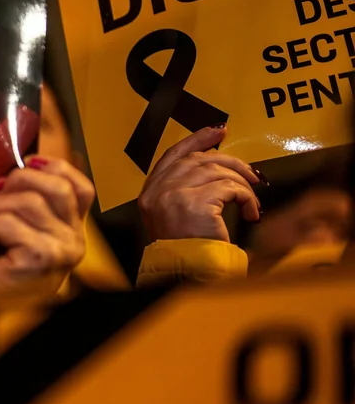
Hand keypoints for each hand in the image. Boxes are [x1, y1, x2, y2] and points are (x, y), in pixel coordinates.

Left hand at [0, 156, 92, 303]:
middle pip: (54, 185)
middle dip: (15, 182)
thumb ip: (24, 204)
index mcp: (73, 230)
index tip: (28, 162)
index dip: (56, 165)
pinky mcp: (42, 257)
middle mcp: (76, 239)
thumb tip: (9, 173)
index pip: (81, 187)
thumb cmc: (4, 272)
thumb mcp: (18, 232)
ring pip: (26, 201)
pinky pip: (7, 223)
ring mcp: (63, 249)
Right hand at [137, 125, 263, 242]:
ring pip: (218, 171)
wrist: (187, 272)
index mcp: (150, 191)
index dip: (197, 139)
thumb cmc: (185, 249)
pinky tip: (251, 212)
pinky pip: (230, 188)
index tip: (218, 131)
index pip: (173, 154)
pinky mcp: (195, 202)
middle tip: (252, 174)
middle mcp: (158, 190)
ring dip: (242, 185)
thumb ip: (183, 189)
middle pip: (199, 159)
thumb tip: (214, 163)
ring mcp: (174, 195)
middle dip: (231, 162)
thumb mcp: (174, 215)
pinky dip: (247, 198)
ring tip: (252, 202)